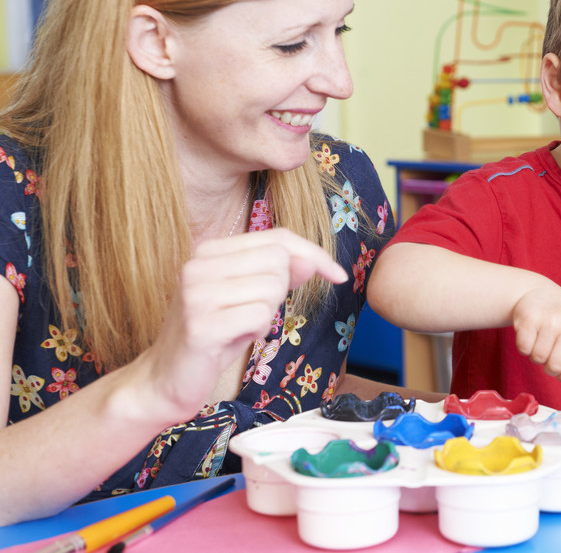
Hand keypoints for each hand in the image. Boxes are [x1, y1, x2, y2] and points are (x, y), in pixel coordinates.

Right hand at [142, 228, 346, 417]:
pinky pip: (259, 316)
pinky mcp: (200, 325)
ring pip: (272, 288)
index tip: (338, 275)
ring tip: (239, 327)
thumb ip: (279, 275)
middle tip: (254, 314)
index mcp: (210, 251)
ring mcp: (196, 293)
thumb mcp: (249, 298)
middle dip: (282, 292)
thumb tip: (310, 259)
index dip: (314, 254)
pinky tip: (233, 340)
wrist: (164, 380)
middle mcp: (198, 264)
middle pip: (279, 261)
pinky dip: (257, 331)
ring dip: (267, 314)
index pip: (278, 237)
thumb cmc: (212, 337)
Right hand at [511, 284, 560, 384]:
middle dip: (550, 368)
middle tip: (549, 356)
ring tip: (540, 342)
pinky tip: (530, 336)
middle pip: (556, 365)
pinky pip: (524, 348)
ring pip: (538, 358)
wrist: (540, 292)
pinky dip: (524, 347)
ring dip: (536, 356)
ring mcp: (549, 320)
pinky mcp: (529, 318)